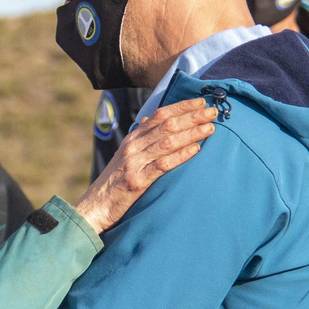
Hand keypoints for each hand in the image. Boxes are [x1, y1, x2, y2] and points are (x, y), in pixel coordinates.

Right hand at [74, 98, 216, 234]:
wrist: (95, 207)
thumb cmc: (113, 183)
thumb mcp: (124, 155)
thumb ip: (139, 138)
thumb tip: (150, 118)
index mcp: (132, 139)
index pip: (159, 115)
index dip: (181, 107)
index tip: (201, 102)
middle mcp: (133, 146)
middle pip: (166, 125)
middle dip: (192, 116)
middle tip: (213, 112)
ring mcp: (134, 162)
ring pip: (167, 141)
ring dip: (191, 133)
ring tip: (210, 128)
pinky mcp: (137, 181)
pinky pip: (162, 164)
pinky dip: (180, 155)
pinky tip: (195, 150)